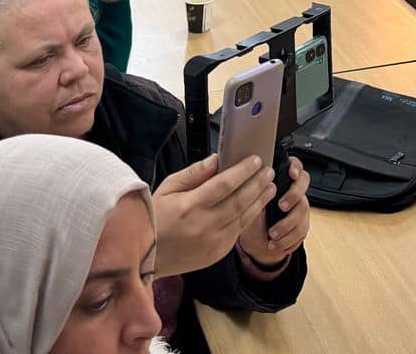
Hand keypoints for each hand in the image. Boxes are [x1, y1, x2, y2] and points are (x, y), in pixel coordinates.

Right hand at [150, 154, 276, 276]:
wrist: (145, 257)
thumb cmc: (155, 218)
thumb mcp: (167, 188)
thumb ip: (193, 173)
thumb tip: (216, 159)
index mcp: (190, 206)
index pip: (225, 184)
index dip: (243, 171)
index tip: (256, 160)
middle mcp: (204, 225)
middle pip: (239, 200)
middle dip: (257, 183)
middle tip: (269, 170)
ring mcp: (213, 242)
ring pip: (244, 217)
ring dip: (260, 200)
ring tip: (270, 186)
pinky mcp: (217, 254)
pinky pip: (238, 232)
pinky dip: (250, 217)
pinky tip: (257, 206)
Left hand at [239, 157, 310, 266]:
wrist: (257, 243)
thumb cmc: (250, 217)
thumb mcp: (247, 202)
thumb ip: (250, 189)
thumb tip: (245, 178)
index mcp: (279, 181)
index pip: (294, 165)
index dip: (295, 167)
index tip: (290, 174)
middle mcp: (292, 191)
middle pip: (304, 183)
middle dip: (294, 194)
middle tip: (281, 206)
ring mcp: (299, 208)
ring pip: (303, 210)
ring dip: (286, 224)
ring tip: (272, 233)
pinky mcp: (302, 225)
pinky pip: (301, 231)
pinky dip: (287, 239)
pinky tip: (275, 243)